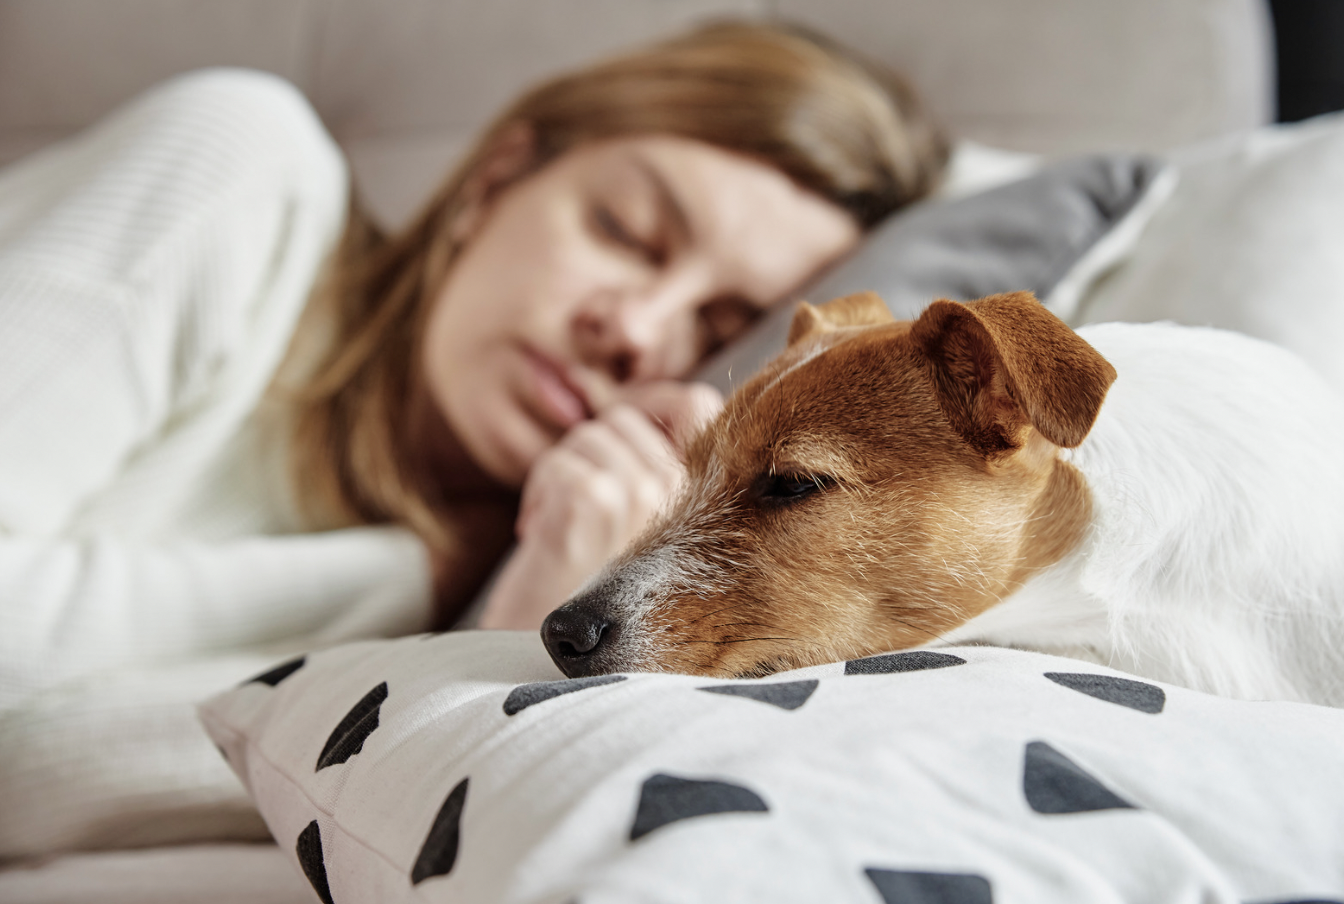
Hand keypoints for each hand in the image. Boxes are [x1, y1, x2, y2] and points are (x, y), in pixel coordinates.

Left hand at [476, 380, 721, 629]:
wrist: (551, 667)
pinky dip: (538, 494)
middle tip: (578, 515)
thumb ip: (655, 468)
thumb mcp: (639, 526)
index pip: (695, 402)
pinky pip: (559, 461)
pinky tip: (542, 538)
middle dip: (587, 458)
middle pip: (626, 418)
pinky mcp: (593, 505)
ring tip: (563, 531)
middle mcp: (685, 496)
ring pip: (589, 436)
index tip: (610, 462)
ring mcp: (641, 500)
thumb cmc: (592, 598)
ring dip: (560, 478)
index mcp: (706, 500)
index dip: (647, 410)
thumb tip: (645, 403)